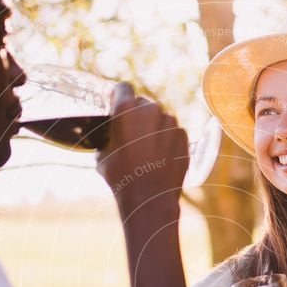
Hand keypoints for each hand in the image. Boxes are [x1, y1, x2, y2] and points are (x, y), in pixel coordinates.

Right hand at [96, 82, 188, 213]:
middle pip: (142, 103)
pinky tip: (160, 158)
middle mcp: (150, 109)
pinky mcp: (183, 136)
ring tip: (147, 151)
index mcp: (126, 109)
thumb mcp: (103, 156)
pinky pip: (173, 132)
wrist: (150, 198)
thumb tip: (111, 138)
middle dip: (137, 116)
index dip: (119, 97)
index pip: (123, 88)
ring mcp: (170, 122)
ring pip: (159, 118)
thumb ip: (109, 138)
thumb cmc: (121, 177)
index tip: (117, 108)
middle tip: (132, 135)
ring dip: (154, 128)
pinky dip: (167, 141)